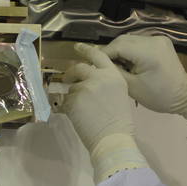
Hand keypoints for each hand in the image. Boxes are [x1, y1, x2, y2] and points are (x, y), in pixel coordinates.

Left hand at [64, 44, 147, 181]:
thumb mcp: (118, 94)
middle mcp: (99, 77)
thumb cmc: (120, 121)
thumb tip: (89, 80)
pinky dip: (69, 109)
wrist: (113, 138)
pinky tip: (79, 118)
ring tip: (84, 111)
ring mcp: (85, 87)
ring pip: (72, 88)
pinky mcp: (74, 100)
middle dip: (71, 73)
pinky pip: (66, 102)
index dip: (86, 49)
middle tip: (67, 79)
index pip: (98, 55)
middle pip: (79, 68)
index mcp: (113, 75)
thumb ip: (105, 83)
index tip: (77, 47)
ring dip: (74, 97)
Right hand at [103, 35, 186, 132]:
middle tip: (102, 66)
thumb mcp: (132, 87)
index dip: (103, 54)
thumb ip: (114, 72)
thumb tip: (98, 63)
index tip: (92, 63)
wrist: (185, 96)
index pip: (117, 46)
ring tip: (114, 65)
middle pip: (123, 40)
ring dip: (119, 50)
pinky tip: (127, 62)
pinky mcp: (160, 41)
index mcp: (148, 52)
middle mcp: (153, 40)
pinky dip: (130, 50)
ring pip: (129, 40)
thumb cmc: (158, 96)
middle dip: (110, 52)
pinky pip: (139, 42)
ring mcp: (158, 39)